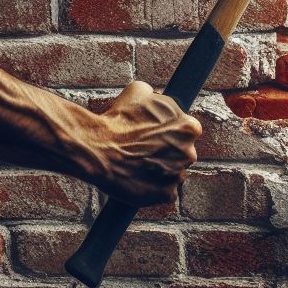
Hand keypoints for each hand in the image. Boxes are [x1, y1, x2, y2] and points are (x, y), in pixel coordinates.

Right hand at [83, 80, 201, 206]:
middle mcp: (189, 153)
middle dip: (167, 150)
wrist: (98, 148)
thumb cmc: (117, 120)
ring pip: (173, 172)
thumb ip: (156, 95)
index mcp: (189, 128)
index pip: (188, 129)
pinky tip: (137, 177)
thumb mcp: (138, 92)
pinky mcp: (166, 196)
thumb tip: (157, 96)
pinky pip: (163, 191)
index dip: (170, 130)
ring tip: (137, 162)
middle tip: (144, 148)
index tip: (156, 134)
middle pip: (182, 152)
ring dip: (160, 169)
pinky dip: (153, 187)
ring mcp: (178, 176)